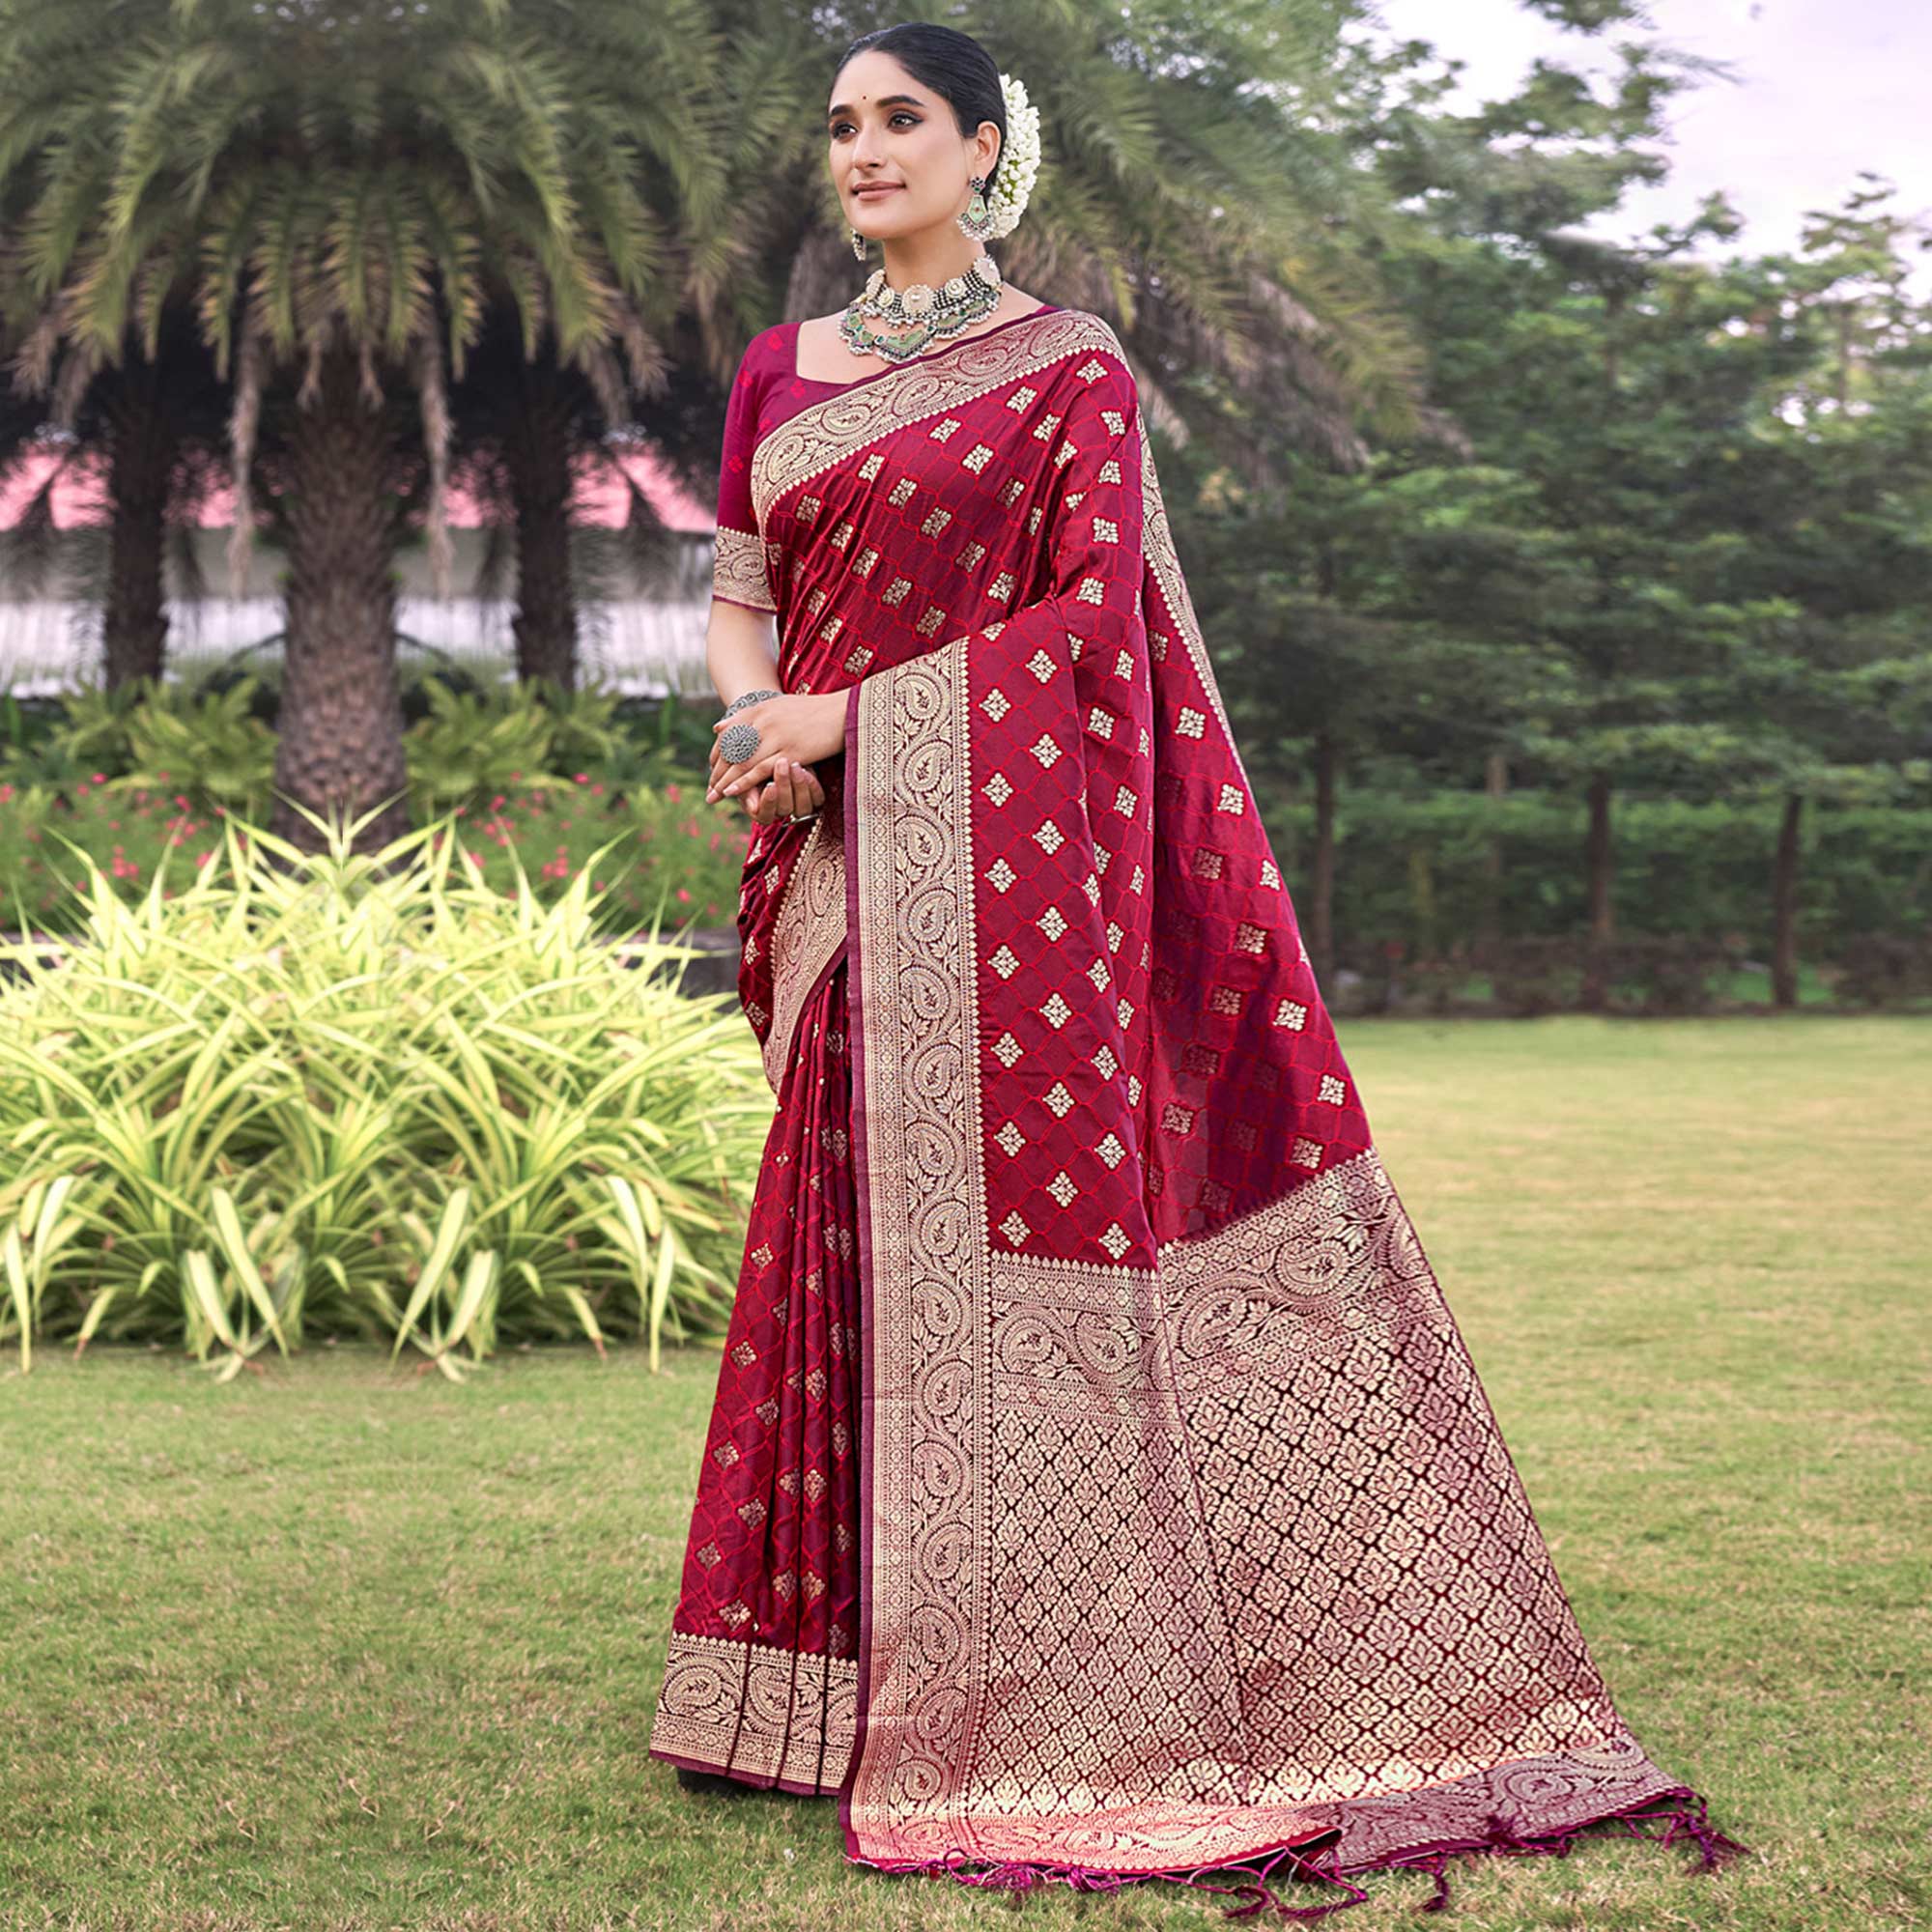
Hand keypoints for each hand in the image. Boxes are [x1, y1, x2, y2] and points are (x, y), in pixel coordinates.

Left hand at [707, 690, 845, 803]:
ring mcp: (776, 736)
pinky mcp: (790, 751)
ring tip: (715, 796)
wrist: (843, 710)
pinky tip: (732, 792)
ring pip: (743, 762)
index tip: (712, 770)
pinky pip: (761, 769)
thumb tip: (718, 728)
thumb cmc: (814, 710)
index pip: (730, 734)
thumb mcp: (777, 705)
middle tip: (708, 790)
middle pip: (733, 750)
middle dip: (718, 772)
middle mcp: (764, 721)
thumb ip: (749, 715)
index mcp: (761, 709)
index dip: (719, 755)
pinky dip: (744, 782)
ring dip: (725, 781)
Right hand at [744, 757, 828, 827]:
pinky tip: (806, 770)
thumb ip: (746, 787)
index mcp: (762, 811)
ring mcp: (799, 805)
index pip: (765, 815)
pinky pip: (817, 798)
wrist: (775, 751)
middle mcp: (781, 812)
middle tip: (782, 764)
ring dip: (799, 786)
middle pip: (785, 809)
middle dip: (784, 786)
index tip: (770, 785)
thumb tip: (752, 808)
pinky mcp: (813, 797)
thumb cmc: (754, 762)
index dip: (769, 802)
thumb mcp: (746, 771)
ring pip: (803, 808)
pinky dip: (812, 786)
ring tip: (795, 765)